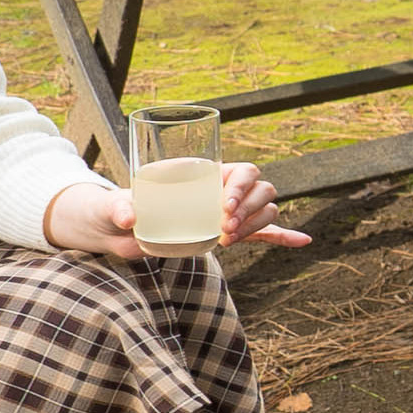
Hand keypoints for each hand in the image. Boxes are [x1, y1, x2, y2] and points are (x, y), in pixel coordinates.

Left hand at [42, 162, 313, 257]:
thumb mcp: (110, 207)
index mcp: (201, 173)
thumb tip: (128, 217)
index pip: (239, 171)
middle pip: (259, 189)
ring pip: (263, 210)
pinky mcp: (224, 234)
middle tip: (223, 229)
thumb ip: (117, 208)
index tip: (224, 208)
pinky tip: (302, 242)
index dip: (240, 187)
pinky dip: (282, 236)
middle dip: (249, 208)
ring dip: (256, 224)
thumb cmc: (110, 209)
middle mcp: (218, 189)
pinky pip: (262, 233)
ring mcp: (224, 212)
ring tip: (228, 239)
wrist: (110, 229)